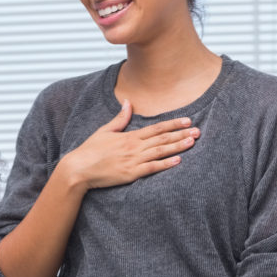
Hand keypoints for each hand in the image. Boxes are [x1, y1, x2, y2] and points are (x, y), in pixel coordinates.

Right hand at [59, 100, 199, 189]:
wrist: (79, 169)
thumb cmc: (90, 151)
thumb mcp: (104, 131)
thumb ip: (119, 119)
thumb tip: (128, 102)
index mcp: (129, 136)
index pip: (156, 128)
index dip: (172, 124)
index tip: (187, 120)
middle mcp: (134, 146)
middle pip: (162, 138)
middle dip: (181, 134)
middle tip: (198, 131)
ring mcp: (133, 160)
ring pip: (160, 151)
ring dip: (178, 146)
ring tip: (192, 142)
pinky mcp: (131, 173)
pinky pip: (152, 168)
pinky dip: (165, 164)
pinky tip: (178, 160)